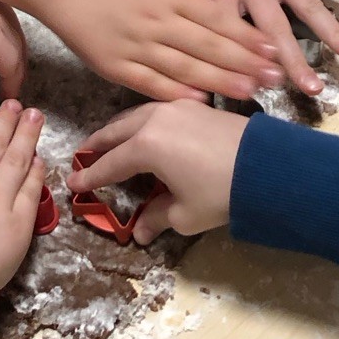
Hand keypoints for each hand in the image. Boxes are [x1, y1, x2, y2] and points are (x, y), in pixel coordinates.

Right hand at [35, 0, 280, 102]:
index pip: (216, 18)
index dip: (246, 36)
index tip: (272, 48)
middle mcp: (157, 20)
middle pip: (208, 46)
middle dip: (244, 63)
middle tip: (275, 78)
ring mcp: (136, 45)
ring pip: (185, 68)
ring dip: (219, 81)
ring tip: (249, 93)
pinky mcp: (115, 65)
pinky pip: (150, 83)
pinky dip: (175, 93)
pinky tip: (199, 102)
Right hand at [71, 100, 245, 239]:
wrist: (266, 166)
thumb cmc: (220, 191)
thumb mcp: (185, 214)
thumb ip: (157, 218)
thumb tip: (140, 233)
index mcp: (145, 146)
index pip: (109, 164)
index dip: (90, 176)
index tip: (72, 183)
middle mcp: (154, 120)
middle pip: (116, 131)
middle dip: (97, 145)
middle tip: (83, 156)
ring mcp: (176, 108)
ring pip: (135, 116)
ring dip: (119, 130)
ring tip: (111, 142)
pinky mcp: (196, 105)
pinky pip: (157, 111)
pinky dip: (142, 122)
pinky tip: (145, 132)